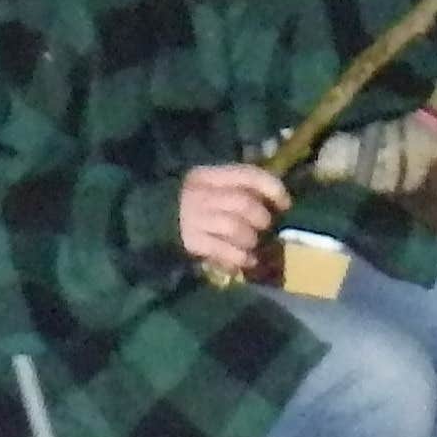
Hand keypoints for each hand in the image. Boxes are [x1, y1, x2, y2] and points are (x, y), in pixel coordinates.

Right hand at [176, 163, 289, 278]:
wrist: (150, 223)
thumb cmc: (193, 206)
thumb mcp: (212, 188)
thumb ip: (240, 190)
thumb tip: (279, 203)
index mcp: (208, 175)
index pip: (248, 174)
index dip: (272, 188)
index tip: (285, 203)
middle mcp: (200, 194)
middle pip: (243, 203)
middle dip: (261, 218)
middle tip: (264, 227)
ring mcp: (193, 218)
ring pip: (236, 228)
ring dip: (251, 240)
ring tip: (252, 245)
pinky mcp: (191, 242)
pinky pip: (225, 251)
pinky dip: (241, 258)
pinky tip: (245, 261)